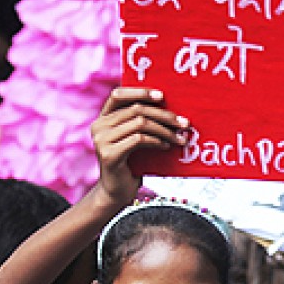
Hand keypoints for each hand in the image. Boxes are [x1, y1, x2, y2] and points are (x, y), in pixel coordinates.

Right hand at [91, 88, 189, 204]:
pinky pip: (139, 139)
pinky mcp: (109, 154)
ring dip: (165, 130)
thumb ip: (141, 121)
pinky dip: (157, 141)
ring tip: (179, 138)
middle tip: (184, 123)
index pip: (118, 95)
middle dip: (164, 115)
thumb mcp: (135, 138)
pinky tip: (166, 146)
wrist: (118, 191)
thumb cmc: (132, 163)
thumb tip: (170, 107)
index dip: (140, 92)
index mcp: (103, 118)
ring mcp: (101, 140)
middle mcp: (98, 126)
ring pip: (140, 123)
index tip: (162, 96)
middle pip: (136, 109)